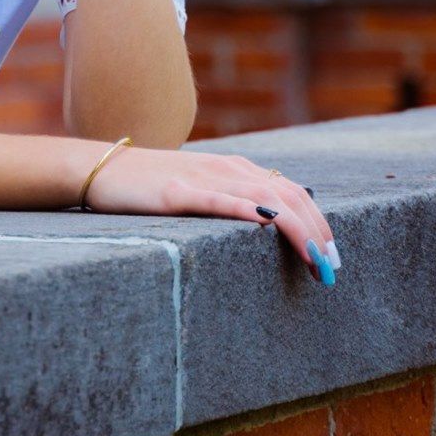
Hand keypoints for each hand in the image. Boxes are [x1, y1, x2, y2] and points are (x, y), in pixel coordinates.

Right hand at [85, 145, 341, 282]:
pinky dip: (248, 210)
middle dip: (317, 233)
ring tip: (316, 260)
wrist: (102, 170)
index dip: (319, 222)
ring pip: (266, 198)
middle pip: (290, 196)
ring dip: (298, 230)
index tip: (332, 255)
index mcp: (236, 168)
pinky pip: (220, 200)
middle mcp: (227, 168)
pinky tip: (268, 224)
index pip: (294, 191)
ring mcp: (203, 178)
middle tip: (333, 267)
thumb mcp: (199, 188)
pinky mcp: (177, 193)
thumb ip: (232, 198)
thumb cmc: (149, 187)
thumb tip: (270, 221)